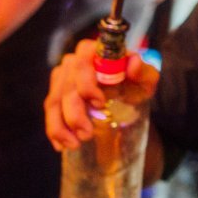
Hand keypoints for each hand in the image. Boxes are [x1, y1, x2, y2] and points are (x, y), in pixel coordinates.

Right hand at [43, 39, 159, 151]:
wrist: (127, 96)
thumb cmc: (136, 84)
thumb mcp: (146, 80)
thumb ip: (144, 72)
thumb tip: (134, 63)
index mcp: (94, 52)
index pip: (82, 65)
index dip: (86, 85)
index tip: (100, 104)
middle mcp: (73, 61)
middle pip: (67, 88)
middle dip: (74, 114)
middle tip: (86, 135)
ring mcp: (62, 77)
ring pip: (54, 102)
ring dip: (61, 126)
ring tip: (74, 144)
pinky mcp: (56, 93)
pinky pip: (50, 112)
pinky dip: (54, 130)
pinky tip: (61, 145)